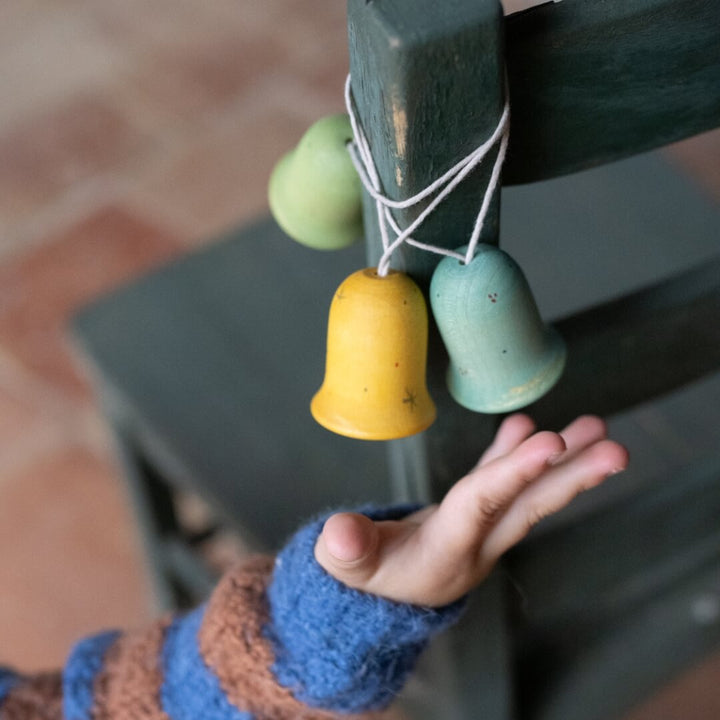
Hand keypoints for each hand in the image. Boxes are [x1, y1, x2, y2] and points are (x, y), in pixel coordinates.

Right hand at [315, 414, 627, 606]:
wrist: (382, 596)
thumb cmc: (364, 581)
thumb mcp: (347, 570)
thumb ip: (346, 551)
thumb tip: (339, 532)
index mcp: (447, 551)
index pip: (484, 505)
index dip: (514, 473)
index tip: (551, 444)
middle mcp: (476, 541)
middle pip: (529, 505)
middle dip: (572, 477)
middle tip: (616, 449)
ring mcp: (480, 527)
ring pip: (527, 490)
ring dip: (563, 461)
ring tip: (598, 428)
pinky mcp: (472, 514)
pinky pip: (500, 480)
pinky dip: (516, 453)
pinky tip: (531, 425)